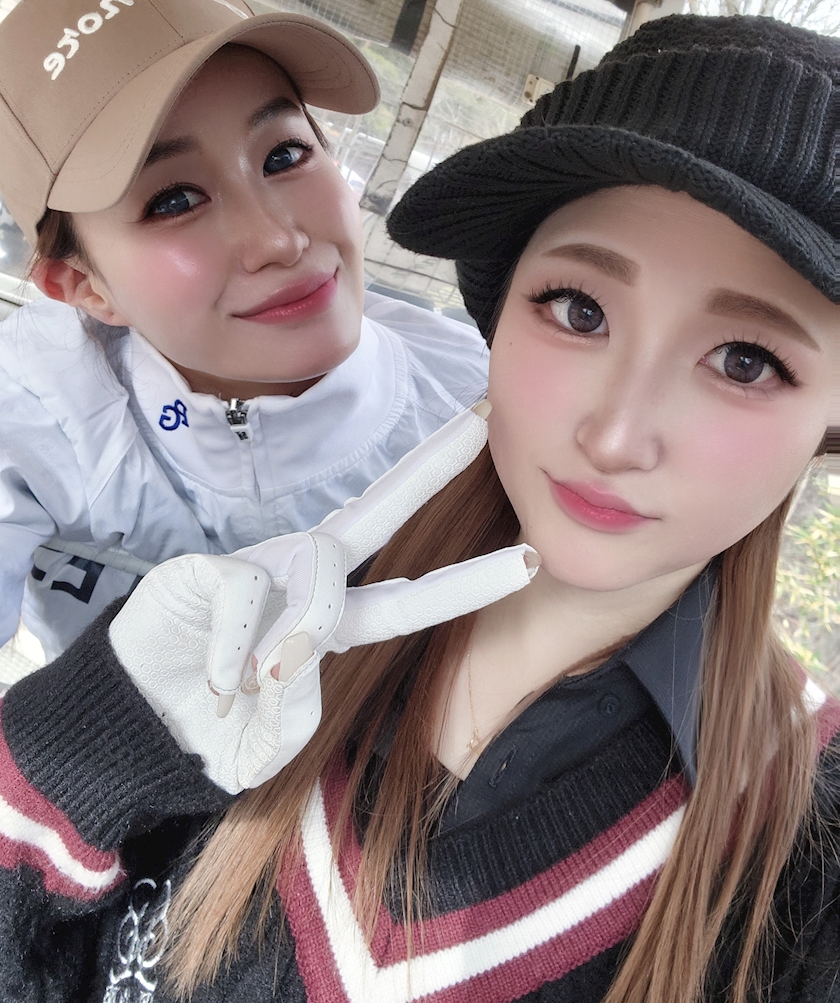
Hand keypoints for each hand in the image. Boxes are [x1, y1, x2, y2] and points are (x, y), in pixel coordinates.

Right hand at [110, 404, 538, 792]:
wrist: (139, 718)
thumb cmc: (216, 726)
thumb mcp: (268, 745)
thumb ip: (294, 716)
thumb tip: (287, 663)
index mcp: (336, 622)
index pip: (414, 596)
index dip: (470, 580)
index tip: (531, 555)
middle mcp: (309, 579)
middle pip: (380, 512)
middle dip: (431, 467)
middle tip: (483, 422)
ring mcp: (265, 566)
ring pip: (319, 573)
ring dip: (297, 638)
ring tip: (252, 689)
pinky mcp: (215, 567)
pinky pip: (244, 595)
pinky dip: (232, 649)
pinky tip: (217, 679)